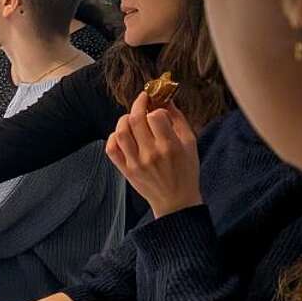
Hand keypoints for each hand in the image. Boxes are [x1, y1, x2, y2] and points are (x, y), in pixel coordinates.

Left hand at [105, 95, 200, 217]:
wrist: (175, 201)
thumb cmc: (186, 171)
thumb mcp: (190, 143)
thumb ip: (178, 119)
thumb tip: (166, 99)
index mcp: (170, 146)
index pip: (155, 116)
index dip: (157, 108)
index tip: (158, 109)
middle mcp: (151, 154)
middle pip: (135, 120)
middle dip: (138, 105)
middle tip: (142, 101)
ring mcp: (136, 163)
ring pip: (121, 132)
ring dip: (125, 119)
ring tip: (132, 118)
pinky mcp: (126, 170)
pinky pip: (111, 149)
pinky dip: (114, 137)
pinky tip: (123, 135)